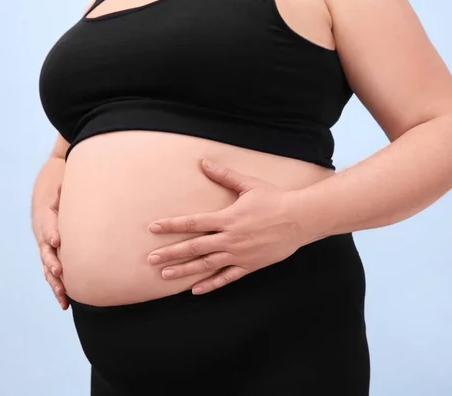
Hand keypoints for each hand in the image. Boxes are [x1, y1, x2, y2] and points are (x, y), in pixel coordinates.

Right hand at [32, 184, 68, 309]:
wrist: (50, 184)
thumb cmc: (60, 183)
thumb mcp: (63, 181)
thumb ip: (65, 187)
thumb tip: (69, 182)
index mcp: (45, 215)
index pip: (47, 225)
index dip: (51, 232)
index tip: (57, 241)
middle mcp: (43, 233)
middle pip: (45, 251)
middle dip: (52, 262)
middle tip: (59, 271)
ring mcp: (45, 245)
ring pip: (48, 266)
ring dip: (55, 282)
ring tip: (63, 297)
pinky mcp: (51, 252)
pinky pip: (53, 271)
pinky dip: (58, 285)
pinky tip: (66, 302)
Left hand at [147, 159, 304, 294]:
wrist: (300, 219)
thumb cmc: (275, 199)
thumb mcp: (248, 184)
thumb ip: (224, 175)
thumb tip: (203, 161)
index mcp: (227, 218)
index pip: (193, 223)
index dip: (171, 225)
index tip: (153, 228)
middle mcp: (230, 238)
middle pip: (194, 247)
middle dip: (170, 254)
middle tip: (150, 260)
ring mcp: (239, 254)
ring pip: (206, 265)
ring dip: (184, 271)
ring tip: (165, 276)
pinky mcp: (249, 265)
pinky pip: (227, 277)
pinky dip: (211, 284)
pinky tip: (196, 290)